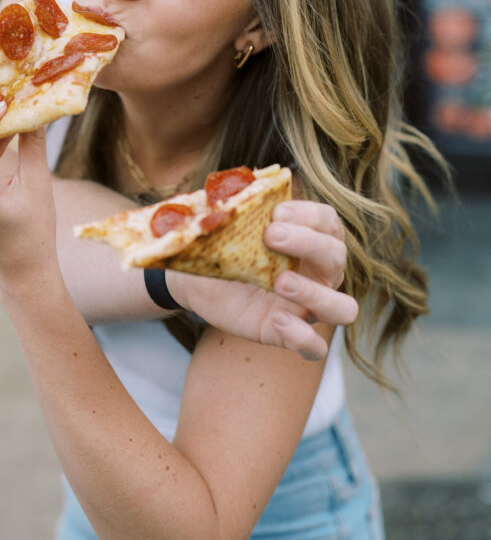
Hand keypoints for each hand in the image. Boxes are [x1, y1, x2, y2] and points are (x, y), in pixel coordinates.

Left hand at [168, 200, 356, 360]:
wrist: (196, 276)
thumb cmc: (221, 243)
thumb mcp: (225, 223)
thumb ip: (232, 204)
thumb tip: (228, 193)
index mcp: (308, 238)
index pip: (329, 221)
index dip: (309, 214)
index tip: (276, 211)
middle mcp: (317, 272)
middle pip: (337, 257)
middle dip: (308, 243)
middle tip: (271, 236)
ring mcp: (305, 306)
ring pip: (344, 308)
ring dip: (317, 294)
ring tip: (281, 282)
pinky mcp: (286, 333)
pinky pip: (314, 347)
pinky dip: (303, 337)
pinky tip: (279, 319)